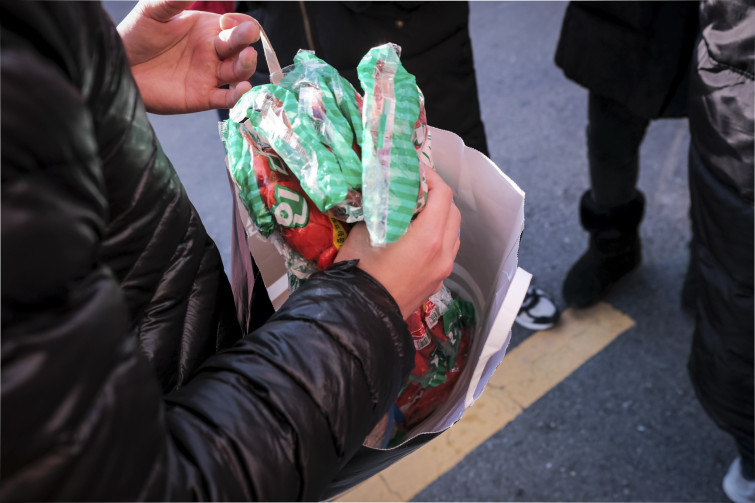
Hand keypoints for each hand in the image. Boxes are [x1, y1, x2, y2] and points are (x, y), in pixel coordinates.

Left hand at [117, 0, 259, 113]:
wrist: (120, 65)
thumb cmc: (136, 35)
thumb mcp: (153, 11)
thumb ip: (175, 0)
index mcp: (207, 29)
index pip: (237, 25)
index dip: (240, 22)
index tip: (227, 20)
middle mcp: (213, 52)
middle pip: (242, 47)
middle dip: (246, 39)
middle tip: (247, 34)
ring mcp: (210, 75)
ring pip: (239, 72)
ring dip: (247, 65)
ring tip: (246, 57)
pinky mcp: (203, 97)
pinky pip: (227, 99)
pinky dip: (238, 96)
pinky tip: (243, 89)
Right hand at [335, 168, 460, 318]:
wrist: (361, 314)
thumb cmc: (359, 272)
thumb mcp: (364, 232)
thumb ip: (381, 210)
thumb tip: (385, 195)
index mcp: (427, 237)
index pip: (442, 195)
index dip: (431, 177)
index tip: (416, 171)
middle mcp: (442, 253)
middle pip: (452, 211)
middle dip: (437, 195)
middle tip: (416, 187)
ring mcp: (442, 269)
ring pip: (452, 232)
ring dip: (441, 216)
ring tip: (418, 211)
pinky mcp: (437, 281)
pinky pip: (446, 250)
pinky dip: (439, 236)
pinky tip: (418, 236)